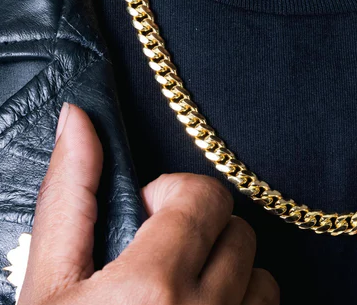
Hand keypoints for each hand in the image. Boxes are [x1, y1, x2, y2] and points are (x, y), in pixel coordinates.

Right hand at [19, 103, 278, 304]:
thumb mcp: (47, 289)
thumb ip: (69, 197)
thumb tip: (79, 118)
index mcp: (151, 290)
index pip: (206, 196)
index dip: (174, 197)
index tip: (148, 217)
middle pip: (238, 232)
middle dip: (201, 233)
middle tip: (159, 262)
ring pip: (261, 277)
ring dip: (228, 276)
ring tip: (180, 301)